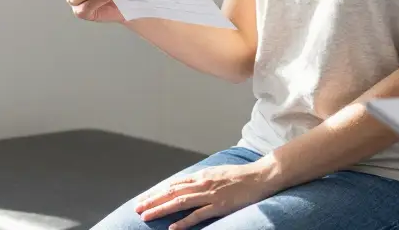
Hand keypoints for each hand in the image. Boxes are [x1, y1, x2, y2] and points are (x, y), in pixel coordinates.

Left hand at [134, 162, 279, 228]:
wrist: (261, 175)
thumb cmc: (241, 176)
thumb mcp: (217, 174)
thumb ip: (202, 180)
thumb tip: (188, 186)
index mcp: (201, 175)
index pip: (173, 184)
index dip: (156, 192)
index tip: (143, 198)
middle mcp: (202, 183)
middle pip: (171, 192)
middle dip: (153, 200)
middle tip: (137, 208)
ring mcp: (211, 194)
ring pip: (180, 202)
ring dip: (161, 209)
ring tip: (147, 216)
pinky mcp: (220, 205)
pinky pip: (198, 215)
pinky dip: (184, 221)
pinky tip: (172, 228)